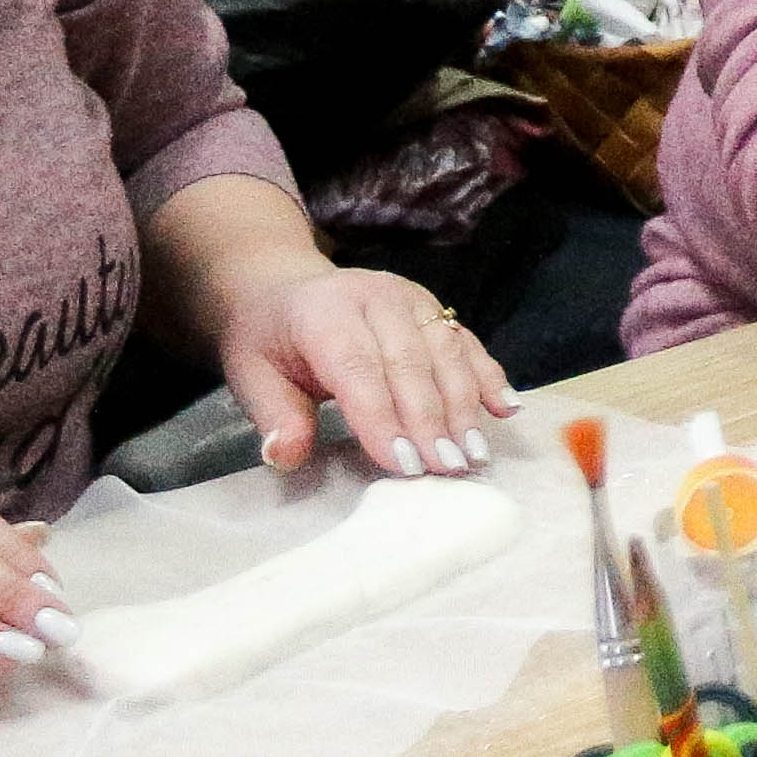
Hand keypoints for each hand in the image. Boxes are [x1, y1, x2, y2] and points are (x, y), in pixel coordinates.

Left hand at [219, 264, 518, 479]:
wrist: (284, 287)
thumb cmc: (268, 339)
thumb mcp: (251, 375)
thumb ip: (274, 415)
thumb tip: (287, 455)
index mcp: (324, 312)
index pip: (357, 367)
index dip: (382, 417)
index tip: (404, 465)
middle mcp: (374, 297)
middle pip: (410, 362)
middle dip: (431, 420)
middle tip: (449, 469)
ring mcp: (411, 299)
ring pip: (445, 352)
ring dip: (464, 406)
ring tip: (475, 454)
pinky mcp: (433, 307)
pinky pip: (466, 342)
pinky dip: (489, 376)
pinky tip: (506, 409)